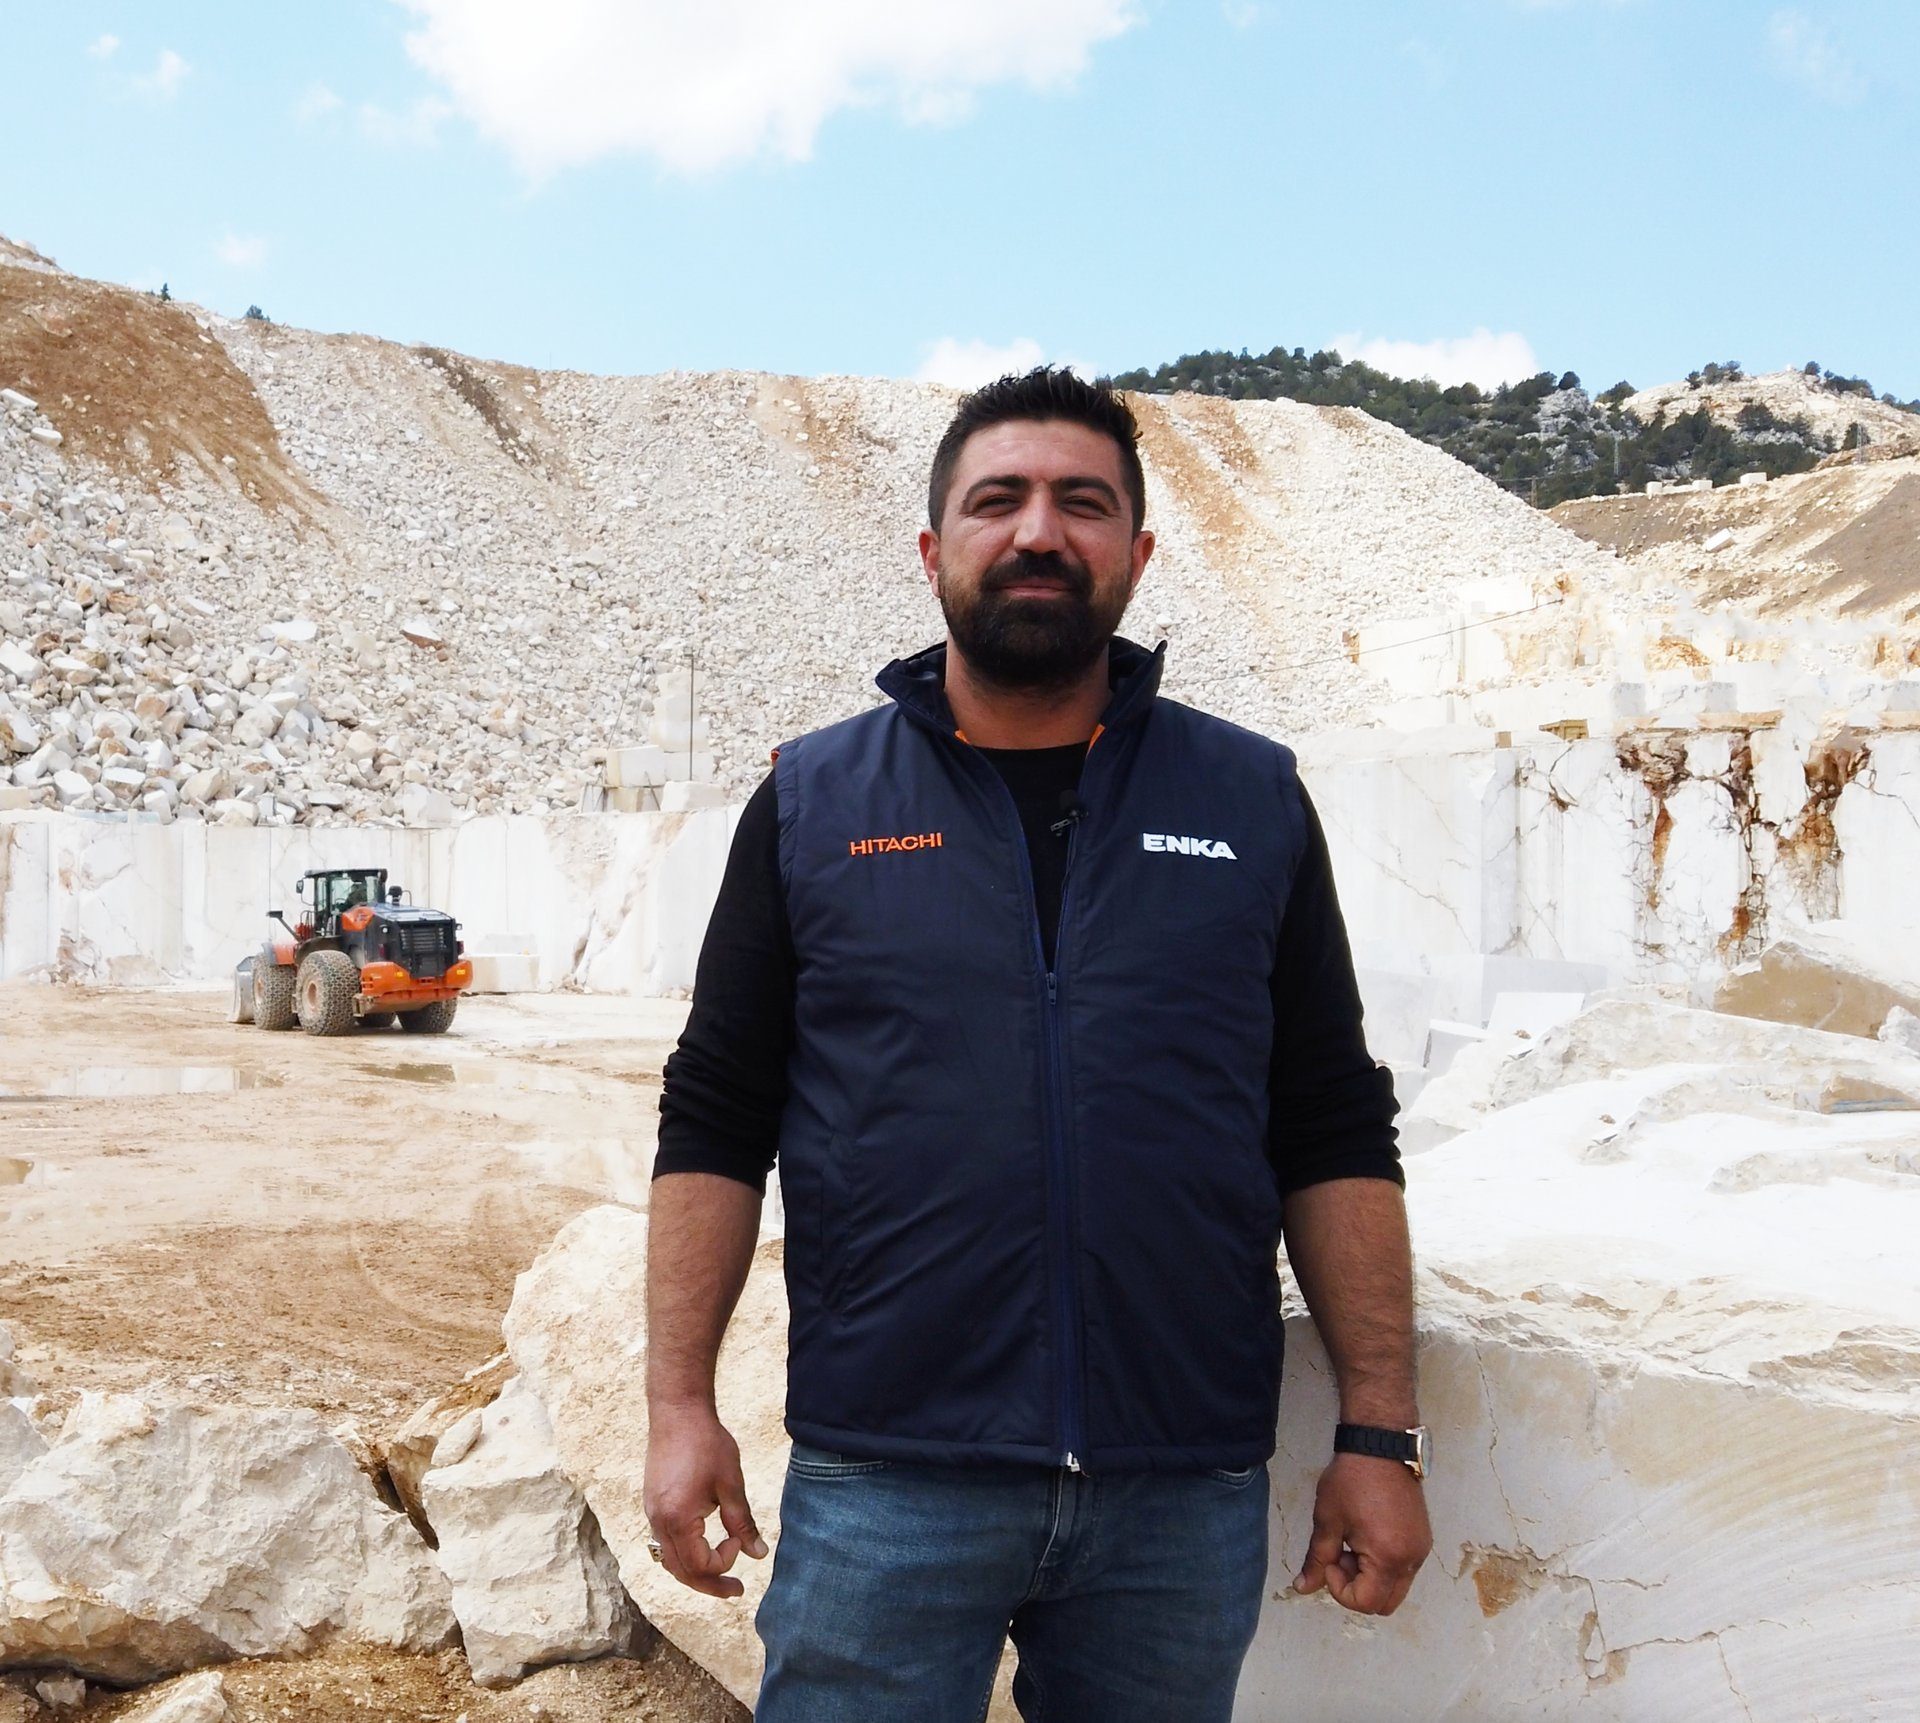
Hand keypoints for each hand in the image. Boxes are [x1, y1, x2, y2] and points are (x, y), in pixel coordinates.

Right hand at [642, 1404, 768, 1598]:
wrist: (677, 1412)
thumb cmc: (706, 1444)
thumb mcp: (730, 1483)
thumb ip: (742, 1522)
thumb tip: (759, 1554)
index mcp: (677, 1519)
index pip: (699, 1565)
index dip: (724, 1562)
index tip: (740, 1540)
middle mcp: (658, 1523)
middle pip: (681, 1571)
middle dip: (709, 1584)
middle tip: (737, 1590)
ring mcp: (651, 1514)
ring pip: (670, 1560)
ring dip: (695, 1571)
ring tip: (720, 1573)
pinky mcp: (652, 1505)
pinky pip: (665, 1543)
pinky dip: (684, 1555)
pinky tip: (702, 1546)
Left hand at [1293, 1453, 1431, 1615]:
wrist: (1379, 1446)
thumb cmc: (1351, 1481)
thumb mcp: (1328, 1520)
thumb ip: (1317, 1559)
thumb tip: (1302, 1587)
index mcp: (1389, 1558)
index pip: (1366, 1603)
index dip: (1340, 1589)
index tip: (1330, 1559)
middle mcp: (1412, 1560)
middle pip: (1384, 1603)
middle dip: (1357, 1588)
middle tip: (1340, 1554)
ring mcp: (1420, 1550)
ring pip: (1394, 1587)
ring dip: (1370, 1577)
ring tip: (1352, 1542)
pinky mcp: (1422, 1539)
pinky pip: (1403, 1569)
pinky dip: (1383, 1565)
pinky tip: (1366, 1536)